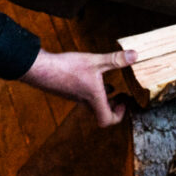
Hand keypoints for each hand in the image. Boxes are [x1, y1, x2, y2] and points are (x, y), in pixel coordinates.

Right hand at [20, 48, 137, 126]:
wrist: (40, 70)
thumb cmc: (67, 68)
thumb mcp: (95, 61)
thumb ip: (115, 59)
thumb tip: (136, 55)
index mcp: (94, 98)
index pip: (107, 120)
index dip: (118, 115)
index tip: (124, 101)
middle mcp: (85, 101)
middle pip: (101, 113)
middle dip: (113, 107)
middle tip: (121, 96)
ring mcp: (75, 96)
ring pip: (93, 104)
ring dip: (104, 98)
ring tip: (112, 86)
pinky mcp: (68, 90)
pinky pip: (84, 96)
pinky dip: (93, 90)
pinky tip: (93, 75)